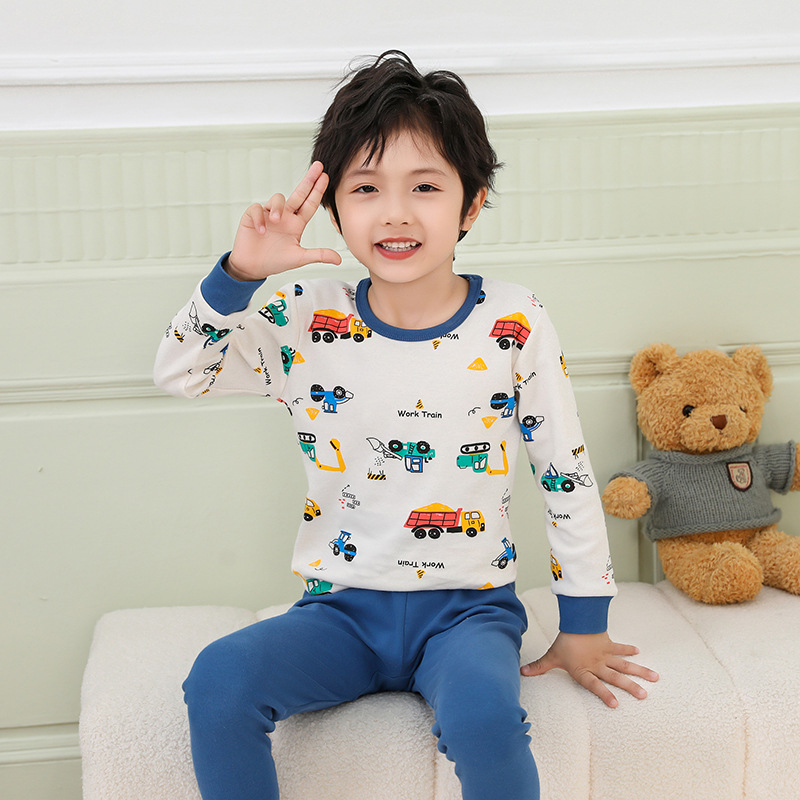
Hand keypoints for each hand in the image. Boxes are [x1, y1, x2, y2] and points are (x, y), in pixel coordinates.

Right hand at [227, 161, 341, 280]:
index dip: (317, 191)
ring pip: (277, 199)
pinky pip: (257, 209)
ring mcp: (268, 214)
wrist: (253, 267)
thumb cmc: (275, 261)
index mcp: (296, 224)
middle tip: (318, 167)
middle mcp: (285, 216)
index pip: (310, 204)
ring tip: (275, 221)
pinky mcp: (253, 216)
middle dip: (309, 180)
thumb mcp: (299, 258)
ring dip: (277, 208)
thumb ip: (318, 255)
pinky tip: (261, 231)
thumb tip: (338, 259)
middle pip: (298, 194)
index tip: (325, 177)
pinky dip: (259, 218)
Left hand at [521, 631, 658, 707]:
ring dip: (639, 671)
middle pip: (616, 678)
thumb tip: (522, 673)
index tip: (616, 704)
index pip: (595, 686)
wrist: (575, 620)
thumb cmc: (564, 641)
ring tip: (654, 678)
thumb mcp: (551, 656)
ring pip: (625, 665)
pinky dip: (629, 649)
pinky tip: (640, 652)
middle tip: (645, 695)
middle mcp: (597, 665)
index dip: (604, 695)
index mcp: (584, 671)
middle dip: (631, 687)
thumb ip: (539, 667)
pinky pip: (620, 648)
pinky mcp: (609, 644)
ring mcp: (605, 655)